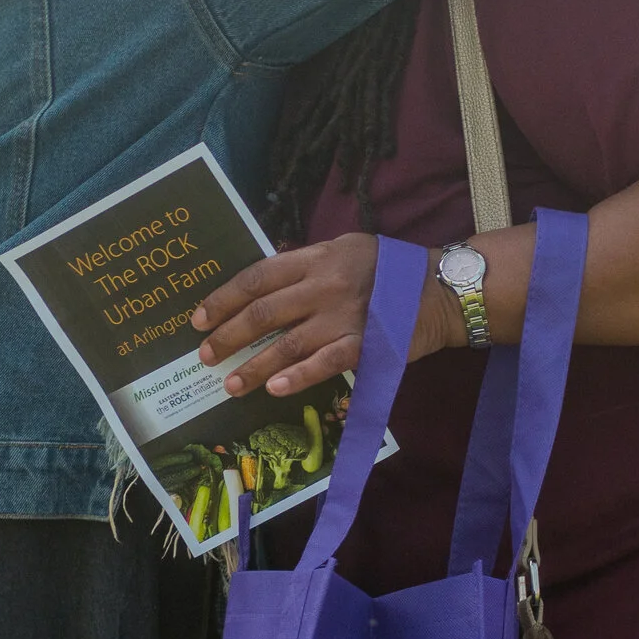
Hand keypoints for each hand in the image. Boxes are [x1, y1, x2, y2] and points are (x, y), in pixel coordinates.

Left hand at [191, 235, 465, 397]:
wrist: (440, 289)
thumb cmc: (389, 268)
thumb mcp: (345, 249)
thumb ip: (307, 264)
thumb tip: (264, 284)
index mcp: (317, 258)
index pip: (257, 278)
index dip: (223, 299)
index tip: (198, 318)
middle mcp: (324, 285)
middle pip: (263, 313)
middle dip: (228, 336)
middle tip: (206, 355)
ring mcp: (343, 317)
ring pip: (286, 344)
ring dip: (254, 366)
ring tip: (231, 385)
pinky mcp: (363, 345)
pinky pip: (323, 364)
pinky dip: (297, 376)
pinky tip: (275, 389)